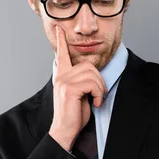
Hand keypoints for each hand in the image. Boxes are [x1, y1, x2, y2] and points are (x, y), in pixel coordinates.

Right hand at [49, 25, 107, 150]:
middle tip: (98, 95)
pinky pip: (92, 84)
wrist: (65, 130)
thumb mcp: (79, 93)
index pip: (61, 54)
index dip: (61, 40)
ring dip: (99, 88)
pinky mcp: (70, 89)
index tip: (59, 28)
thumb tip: (91, 71)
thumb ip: (81, 80)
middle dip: (99, 80)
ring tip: (96, 99)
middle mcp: (61, 75)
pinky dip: (98, 94)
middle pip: (88, 65)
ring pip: (92, 74)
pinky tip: (94, 104)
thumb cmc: (74, 114)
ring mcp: (64, 81)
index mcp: (62, 75)